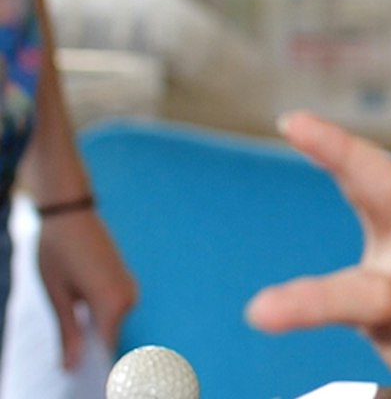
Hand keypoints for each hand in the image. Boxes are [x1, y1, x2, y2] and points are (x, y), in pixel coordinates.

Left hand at [37, 205, 136, 369]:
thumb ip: (67, 332)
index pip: (108, 348)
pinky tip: (82, 317)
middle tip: (74, 357)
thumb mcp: (56, 294)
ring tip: (75, 336)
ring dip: (96, 333)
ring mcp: (130, 287)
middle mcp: (129, 297)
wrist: (71, 213)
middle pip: (111, 337)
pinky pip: (114, 310)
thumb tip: (70, 366)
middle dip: (95, 351)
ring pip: (112, 324)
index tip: (92, 381)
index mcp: (112, 303)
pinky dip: (100, 319)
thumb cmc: (58, 251)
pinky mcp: (126, 280)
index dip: (97, 367)